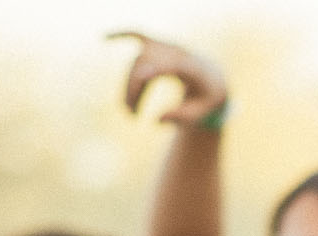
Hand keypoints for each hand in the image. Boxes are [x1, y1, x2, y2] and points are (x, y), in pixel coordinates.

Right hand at [112, 32, 228, 126]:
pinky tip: (105, 38)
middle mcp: (176, 52)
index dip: (151, 71)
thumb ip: (183, 117)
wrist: (213, 76)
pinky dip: (121, 34)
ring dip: (129, 85)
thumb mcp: (203, 112)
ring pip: (138, 61)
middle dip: (134, 89)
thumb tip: (156, 120)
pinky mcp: (155, 44)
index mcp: (191, 67)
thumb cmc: (207, 96)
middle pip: (146, 65)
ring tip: (131, 112)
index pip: (167, 66)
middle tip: (131, 116)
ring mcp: (165, 46)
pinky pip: (137, 35)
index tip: (139, 80)